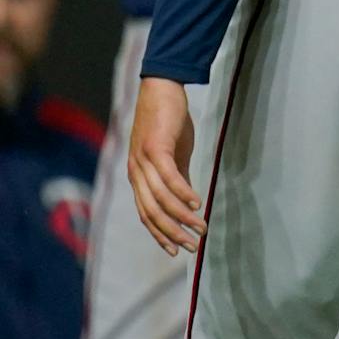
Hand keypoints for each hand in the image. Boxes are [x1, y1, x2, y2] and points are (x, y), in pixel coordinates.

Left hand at [128, 77, 201, 255]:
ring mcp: (144, 162)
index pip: (147, 214)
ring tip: (201, 228)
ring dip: (181, 217)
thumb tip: (187, 200)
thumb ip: (177, 177)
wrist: (161, 88)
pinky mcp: (156, 149)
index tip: (177, 250)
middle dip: (171, 233)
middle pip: (151, 213)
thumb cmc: (168, 120)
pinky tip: (197, 203)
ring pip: (161, 199)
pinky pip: (169, 178)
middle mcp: (137, 173)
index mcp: (139, 177)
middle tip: (191, 247)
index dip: (161, 234)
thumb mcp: (174, 153)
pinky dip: (183, 193)